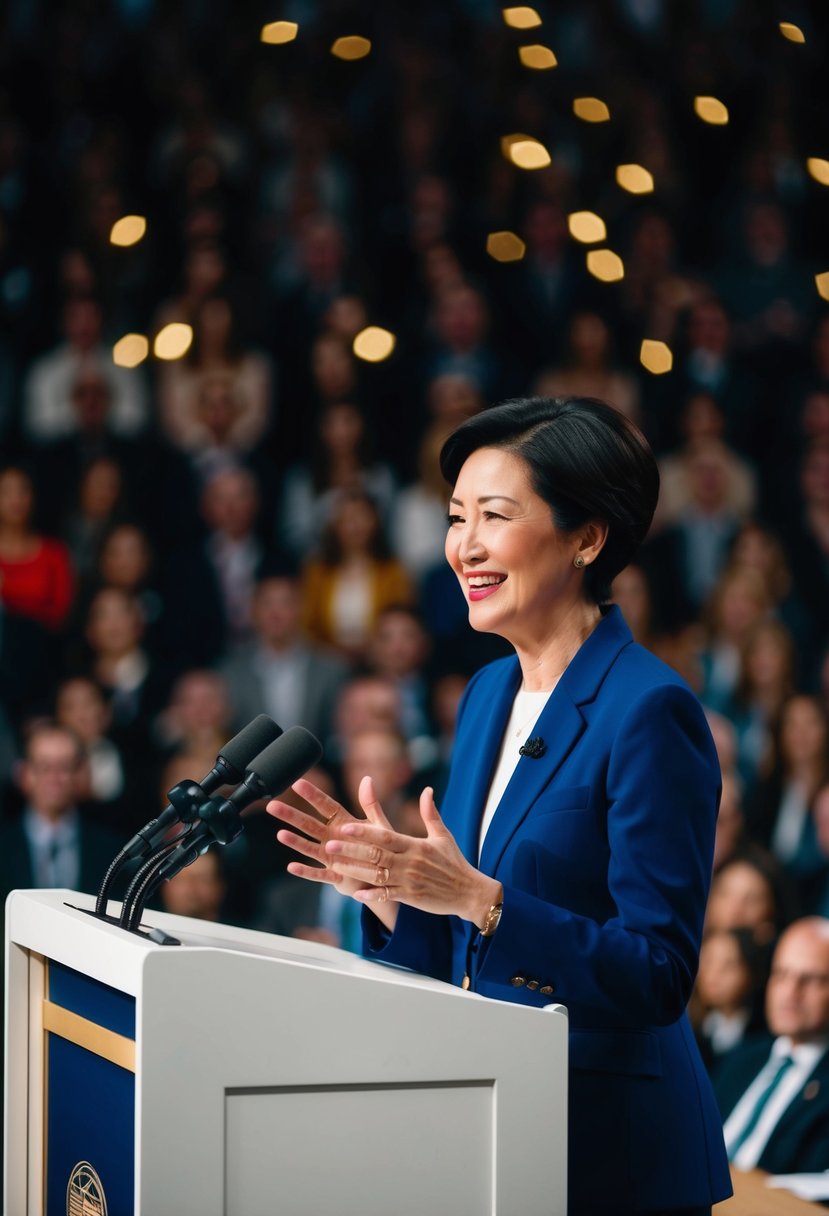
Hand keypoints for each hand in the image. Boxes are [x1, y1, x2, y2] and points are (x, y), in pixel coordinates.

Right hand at [266, 776, 399, 929]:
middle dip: (291, 816)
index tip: (297, 783)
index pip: (325, 806)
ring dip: (295, 841)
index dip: (312, 795)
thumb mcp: (379, 825)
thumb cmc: (380, 849)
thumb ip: (370, 803)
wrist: (384, 877)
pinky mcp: (334, 876)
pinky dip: (306, 871)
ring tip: (280, 834)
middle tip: (272, 805)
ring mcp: (331, 857)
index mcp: (344, 823)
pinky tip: (291, 866)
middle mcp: (333, 839)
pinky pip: (318, 874)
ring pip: (309, 847)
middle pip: (309, 825)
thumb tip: (366, 778)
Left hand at [324, 786, 500, 927]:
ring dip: (355, 871)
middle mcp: (409, 862)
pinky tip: (356, 894)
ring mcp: (409, 881)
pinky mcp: (411, 897)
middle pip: (376, 854)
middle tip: (330, 845)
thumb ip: (430, 813)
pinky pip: (388, 896)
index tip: (346, 827)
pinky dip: (372, 895)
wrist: (469, 892)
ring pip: (377, 875)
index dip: (365, 832)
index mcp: (415, 845)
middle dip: (351, 850)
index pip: (385, 836)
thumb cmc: (454, 862)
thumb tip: (427, 789)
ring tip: (335, 866)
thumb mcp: (443, 835)